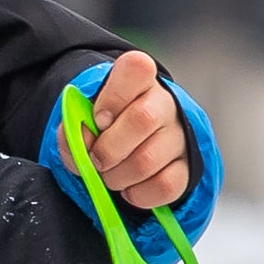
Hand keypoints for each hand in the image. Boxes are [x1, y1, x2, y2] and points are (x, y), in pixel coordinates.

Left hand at [87, 50, 192, 212]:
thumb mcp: (84, 117)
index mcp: (139, 79)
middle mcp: (165, 102)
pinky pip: (165, 185)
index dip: (113, 96)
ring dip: (118, 177)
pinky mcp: (188, 167)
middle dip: (108, 149)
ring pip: (148, 160)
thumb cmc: (107, 124)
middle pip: (142, 119)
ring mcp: (180, 135)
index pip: (137, 68)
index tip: (98, 119)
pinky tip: (130, 188)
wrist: (132, 142)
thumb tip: (79, 141)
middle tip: (96, 159)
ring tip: (110, 175)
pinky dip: (139, 195)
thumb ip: (74, 126)